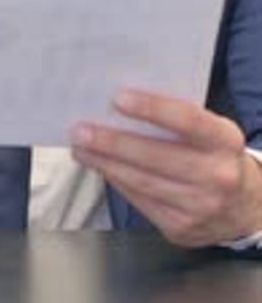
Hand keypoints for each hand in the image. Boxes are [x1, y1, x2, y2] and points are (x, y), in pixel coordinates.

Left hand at [71, 89, 261, 246]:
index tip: (118, 98)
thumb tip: (122, 103)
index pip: (187, 120)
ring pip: (142, 182)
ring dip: (105, 164)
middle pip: (156, 157)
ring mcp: (199, 207)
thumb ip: (177, 118)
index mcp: (225, 141)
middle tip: (81, 130)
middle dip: (113, 143)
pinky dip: (116, 182)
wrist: (246, 207)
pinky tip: (100, 168)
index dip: (152, 109)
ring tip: (81, 148)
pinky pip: (140, 202)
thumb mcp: (211, 131)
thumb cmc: (216, 156)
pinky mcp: (181, 229)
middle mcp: (217, 175)